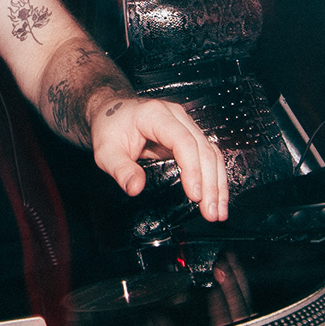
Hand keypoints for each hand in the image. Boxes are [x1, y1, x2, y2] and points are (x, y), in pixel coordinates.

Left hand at [89, 95, 229, 222]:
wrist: (112, 112)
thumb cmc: (109, 128)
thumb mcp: (106, 151)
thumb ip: (121, 170)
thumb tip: (136, 188)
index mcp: (155, 115)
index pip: (183, 141)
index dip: (192, 169)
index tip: (195, 195)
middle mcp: (176, 116)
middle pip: (203, 149)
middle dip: (210, 183)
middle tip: (210, 212)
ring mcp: (185, 125)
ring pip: (212, 153)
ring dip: (218, 184)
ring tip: (218, 211)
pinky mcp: (189, 136)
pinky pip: (209, 156)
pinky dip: (215, 177)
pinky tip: (217, 197)